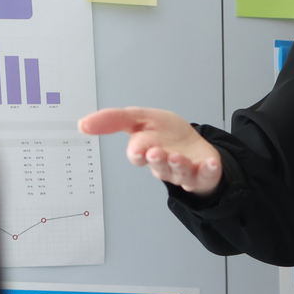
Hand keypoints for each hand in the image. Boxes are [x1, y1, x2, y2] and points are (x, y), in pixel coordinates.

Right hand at [78, 107, 223, 195]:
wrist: (194, 145)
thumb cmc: (166, 133)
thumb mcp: (139, 118)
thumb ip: (113, 119)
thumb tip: (82, 124)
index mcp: (147, 152)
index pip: (138, 154)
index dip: (138, 151)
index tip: (138, 147)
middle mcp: (164, 165)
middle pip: (158, 166)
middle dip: (157, 159)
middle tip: (156, 152)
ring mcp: (184, 171)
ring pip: (179, 172)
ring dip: (178, 165)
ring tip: (177, 156)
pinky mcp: (204, 174)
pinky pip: (206, 176)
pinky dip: (209, 170)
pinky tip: (211, 163)